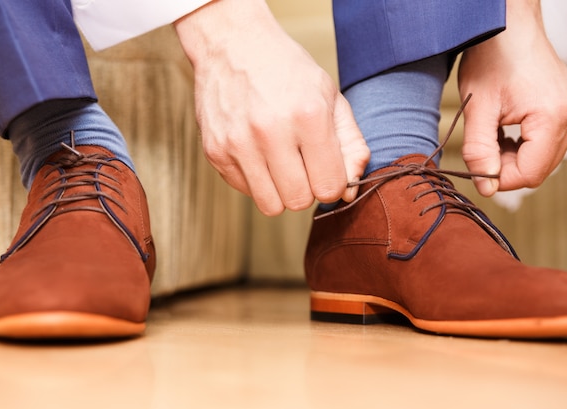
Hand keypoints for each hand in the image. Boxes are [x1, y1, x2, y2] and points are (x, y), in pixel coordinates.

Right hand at [174, 0, 368, 214]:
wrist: (232, 45)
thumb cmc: (287, 71)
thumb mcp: (330, 97)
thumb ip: (350, 145)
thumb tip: (349, 191)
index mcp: (308, 116)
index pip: (329, 186)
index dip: (332, 182)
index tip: (326, 168)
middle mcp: (270, 132)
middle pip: (299, 201)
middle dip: (307, 189)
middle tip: (302, 165)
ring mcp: (238, 144)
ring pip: (270, 205)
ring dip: (280, 191)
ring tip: (280, 164)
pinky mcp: (215, 151)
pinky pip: (245, 191)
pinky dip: (256, 180)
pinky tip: (257, 153)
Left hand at [457, 0, 566, 195]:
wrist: (507, 24)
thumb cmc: (493, 56)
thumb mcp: (477, 108)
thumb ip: (480, 152)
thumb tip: (486, 187)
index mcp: (552, 117)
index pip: (529, 173)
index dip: (499, 179)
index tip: (475, 169)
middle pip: (538, 168)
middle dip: (505, 168)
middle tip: (480, 150)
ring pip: (540, 158)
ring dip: (511, 156)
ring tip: (489, 135)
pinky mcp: (562, 109)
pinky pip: (544, 142)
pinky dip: (520, 145)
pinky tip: (501, 131)